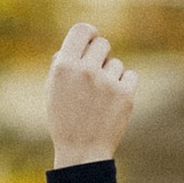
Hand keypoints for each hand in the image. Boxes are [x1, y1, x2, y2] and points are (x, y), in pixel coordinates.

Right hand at [46, 20, 136, 166]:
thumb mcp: (53, 91)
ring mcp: (107, 82)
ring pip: (116, 63)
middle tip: (95, 75)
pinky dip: (124, 86)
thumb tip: (79, 43)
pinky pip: (130, 75)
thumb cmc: (64, 120)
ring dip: (110, 76)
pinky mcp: (125, 93)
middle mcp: (85, 71)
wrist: (82, 152)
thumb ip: (63, 64)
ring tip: (100, 98)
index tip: (92, 40)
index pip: (82, 30)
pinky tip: (113, 102)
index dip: (89, 33)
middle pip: (103, 44)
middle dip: (100, 56)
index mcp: (63, 67)